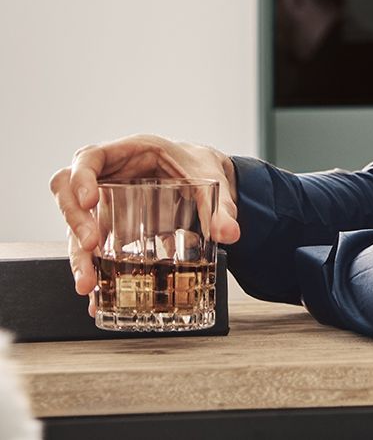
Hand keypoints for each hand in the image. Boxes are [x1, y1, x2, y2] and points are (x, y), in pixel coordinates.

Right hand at [49, 134, 240, 314]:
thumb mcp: (210, 178)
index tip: (91, 200)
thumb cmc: (199, 165)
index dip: (81, 177)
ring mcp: (105, 201)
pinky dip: (93, 269)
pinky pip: (90, 246)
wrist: (204, 176)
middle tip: (90, 246)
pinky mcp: (109, 225)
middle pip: (68, 191)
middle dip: (74, 219)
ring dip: (77, 255)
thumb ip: (220, 206)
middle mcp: (109, 175)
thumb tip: (230, 233)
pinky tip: (98, 296)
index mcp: (129, 152)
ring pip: (75, 224)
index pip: (89, 157)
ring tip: (88, 285)